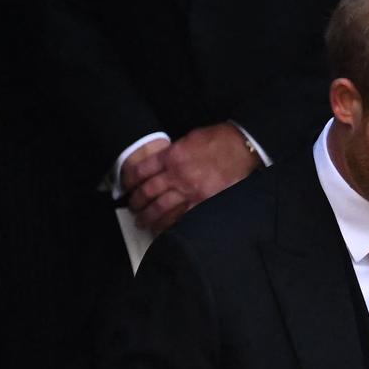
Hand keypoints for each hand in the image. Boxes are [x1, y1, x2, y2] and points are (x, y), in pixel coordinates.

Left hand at [127, 122, 261, 231]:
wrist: (242, 147)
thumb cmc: (219, 140)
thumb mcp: (188, 139)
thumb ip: (172, 154)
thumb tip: (160, 165)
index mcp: (171, 156)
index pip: (140, 172)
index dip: (129, 182)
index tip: (127, 189)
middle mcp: (178, 174)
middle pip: (148, 192)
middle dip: (137, 203)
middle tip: (133, 209)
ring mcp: (191, 190)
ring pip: (161, 208)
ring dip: (149, 217)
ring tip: (143, 222)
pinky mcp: (205, 201)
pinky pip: (183, 217)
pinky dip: (170, 225)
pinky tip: (163, 229)